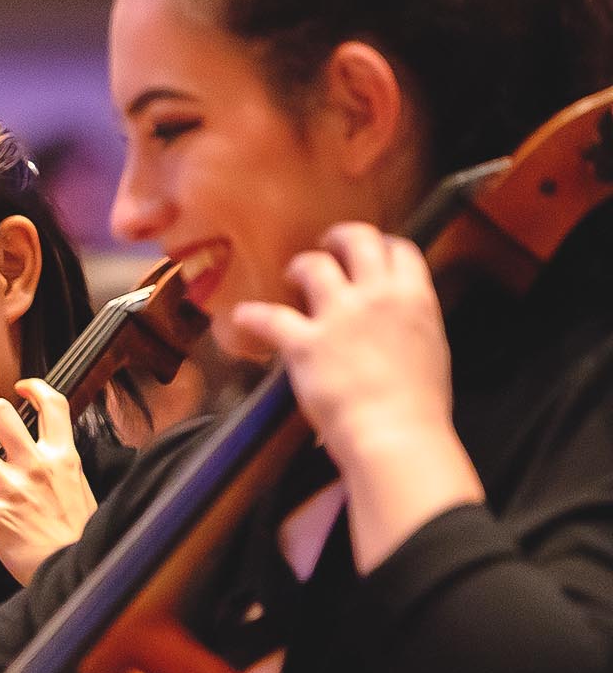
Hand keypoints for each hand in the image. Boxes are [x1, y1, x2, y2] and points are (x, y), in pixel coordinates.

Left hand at [0, 379, 97, 584]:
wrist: (81, 570)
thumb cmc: (80, 536)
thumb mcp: (81, 490)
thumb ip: (62, 468)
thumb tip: (50, 456)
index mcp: (62, 457)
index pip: (53, 406)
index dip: (34, 387)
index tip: (20, 388)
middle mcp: (36, 466)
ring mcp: (13, 490)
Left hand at [233, 223, 456, 462]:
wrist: (395, 435)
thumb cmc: (418, 407)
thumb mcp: (430, 352)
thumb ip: (410, 326)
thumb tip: (400, 322)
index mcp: (416, 300)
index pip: (400, 251)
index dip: (383, 246)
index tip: (372, 251)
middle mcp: (377, 297)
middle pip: (357, 240)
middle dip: (339, 237)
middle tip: (327, 246)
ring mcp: (339, 316)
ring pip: (313, 265)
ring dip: (300, 266)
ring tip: (292, 275)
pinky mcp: (304, 342)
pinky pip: (268, 317)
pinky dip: (252, 315)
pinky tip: (242, 316)